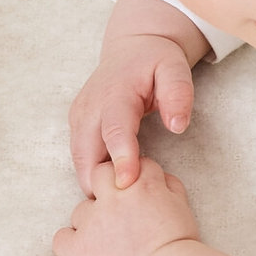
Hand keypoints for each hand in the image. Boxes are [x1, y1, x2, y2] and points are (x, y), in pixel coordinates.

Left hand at [53, 157, 201, 255]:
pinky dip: (70, 247)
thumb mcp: (184, 209)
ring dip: (90, 223)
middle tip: (116, 212)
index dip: (135, 178)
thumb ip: (170, 188)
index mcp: (144, 185)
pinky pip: (61, 239)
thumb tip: (160, 180)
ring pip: (80, 211)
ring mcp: (93, 222)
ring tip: (107, 245)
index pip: (134, 164)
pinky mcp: (78, 248)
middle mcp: (114, 197)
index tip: (138, 196)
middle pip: (100, 174)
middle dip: (106, 187)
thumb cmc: (181, 249)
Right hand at [69, 31, 196, 193]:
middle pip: (87, 153)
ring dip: (94, 181)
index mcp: (115, 93)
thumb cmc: (156, 61)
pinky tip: (112, 186)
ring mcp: (79, 117)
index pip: (115, 130)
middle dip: (100, 182)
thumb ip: (178, 94)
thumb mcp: (175, 69)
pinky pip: (80, 157)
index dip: (121, 158)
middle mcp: (90, 107)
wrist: (132, 48)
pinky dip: (92, 174)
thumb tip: (177, 126)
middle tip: (124, 207)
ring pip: (80, 160)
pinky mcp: (76, 125)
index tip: (127, 183)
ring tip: (120, 201)